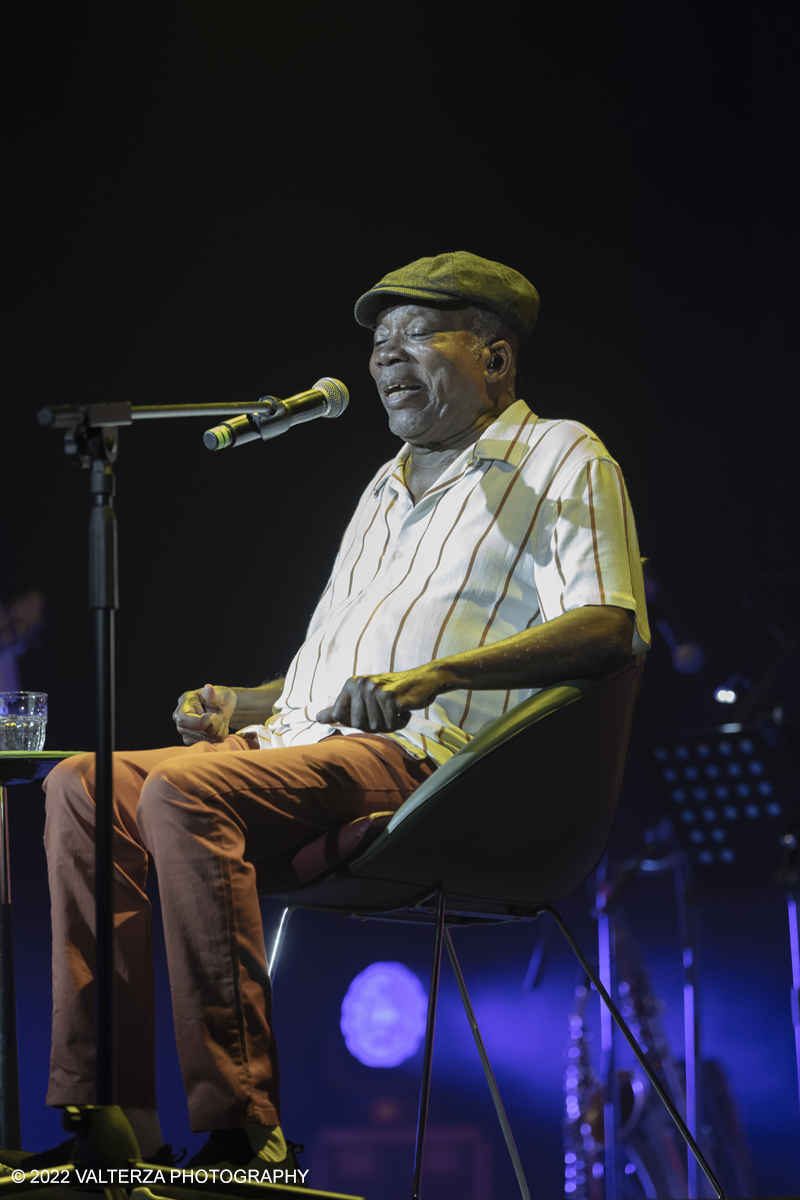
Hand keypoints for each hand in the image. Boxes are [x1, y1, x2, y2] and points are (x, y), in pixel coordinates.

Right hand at [173, 683, 236, 744]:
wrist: (224, 708)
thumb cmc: (222, 698)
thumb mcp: (222, 693)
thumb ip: (215, 693)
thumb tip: (208, 688)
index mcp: (185, 704)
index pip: (184, 720)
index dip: (200, 722)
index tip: (214, 716)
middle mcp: (181, 719)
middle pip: (198, 732)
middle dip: (215, 725)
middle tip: (218, 714)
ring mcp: (186, 732)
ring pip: (206, 740)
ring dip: (218, 731)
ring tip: (218, 720)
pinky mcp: (193, 741)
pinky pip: (211, 744)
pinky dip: (219, 737)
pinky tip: (218, 728)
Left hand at [316, 665, 445, 732]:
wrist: (423, 679)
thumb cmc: (392, 692)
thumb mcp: (364, 697)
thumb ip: (341, 708)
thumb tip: (318, 719)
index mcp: (352, 684)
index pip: (340, 716)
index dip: (355, 720)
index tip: (369, 710)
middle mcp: (362, 685)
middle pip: (358, 724)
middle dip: (374, 724)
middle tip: (385, 710)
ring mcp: (377, 690)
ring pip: (376, 726)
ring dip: (389, 723)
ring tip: (395, 709)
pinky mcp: (392, 697)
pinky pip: (391, 723)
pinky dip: (400, 721)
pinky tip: (404, 709)